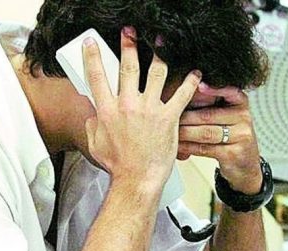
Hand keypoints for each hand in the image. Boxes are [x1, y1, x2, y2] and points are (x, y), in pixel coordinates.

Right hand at [82, 26, 200, 187]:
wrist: (137, 179)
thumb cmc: (118, 165)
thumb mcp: (95, 143)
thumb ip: (93, 124)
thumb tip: (92, 112)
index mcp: (107, 111)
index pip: (96, 77)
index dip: (92, 57)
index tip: (92, 44)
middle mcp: (127, 105)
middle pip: (128, 68)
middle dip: (129, 46)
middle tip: (130, 33)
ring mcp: (149, 110)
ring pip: (156, 73)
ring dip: (160, 55)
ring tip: (162, 43)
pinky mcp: (168, 117)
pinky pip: (182, 94)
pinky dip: (190, 82)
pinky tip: (195, 73)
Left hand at [177, 83, 262, 194]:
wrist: (245, 166)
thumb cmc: (230, 138)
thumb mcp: (227, 118)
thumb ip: (211, 105)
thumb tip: (184, 94)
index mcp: (240, 104)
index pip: (229, 91)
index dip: (213, 89)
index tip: (198, 85)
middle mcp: (244, 117)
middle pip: (208, 115)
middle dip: (185, 116)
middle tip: (166, 116)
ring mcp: (241, 136)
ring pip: (205, 132)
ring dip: (184, 133)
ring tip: (169, 132)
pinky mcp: (234, 154)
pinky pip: (206, 148)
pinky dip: (189, 147)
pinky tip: (178, 146)